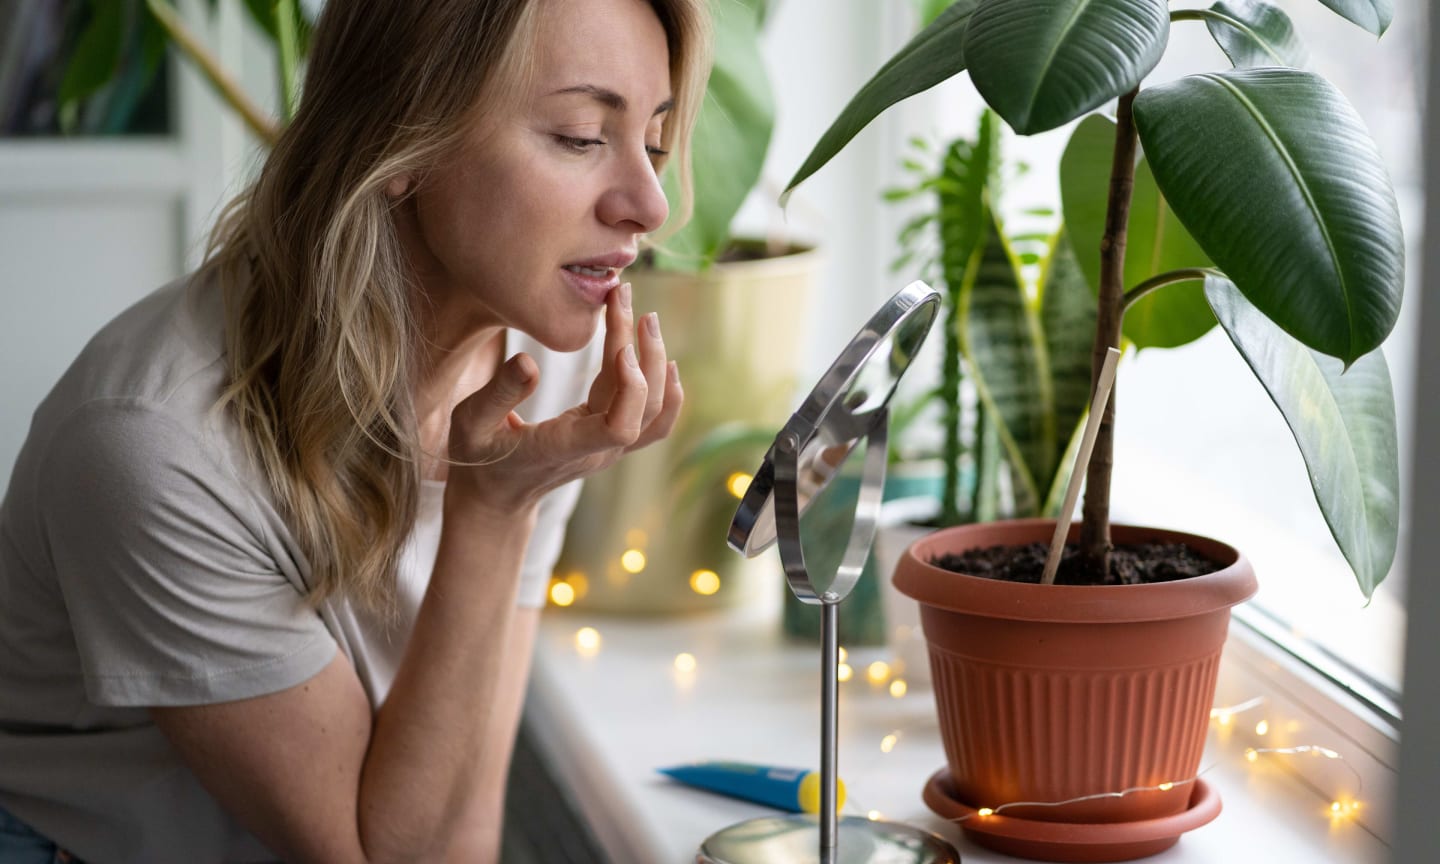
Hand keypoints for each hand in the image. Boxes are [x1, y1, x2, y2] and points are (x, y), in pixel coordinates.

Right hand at [445, 283, 682, 513]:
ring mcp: (608, 449)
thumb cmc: (478, 458)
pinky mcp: (610, 441)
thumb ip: (497, 394)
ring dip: (656, 363)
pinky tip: (665, 361)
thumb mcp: (469, 423)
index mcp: (565, 447)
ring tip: (646, 318)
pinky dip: (666, 392)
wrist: (496, 497)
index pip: (621, 427)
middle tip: (629, 299)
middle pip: (644, 407)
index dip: (632, 388)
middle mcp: (596, 451)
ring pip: (653, 411)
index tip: (622, 347)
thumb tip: (529, 361)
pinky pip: (653, 422)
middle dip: (645, 352)